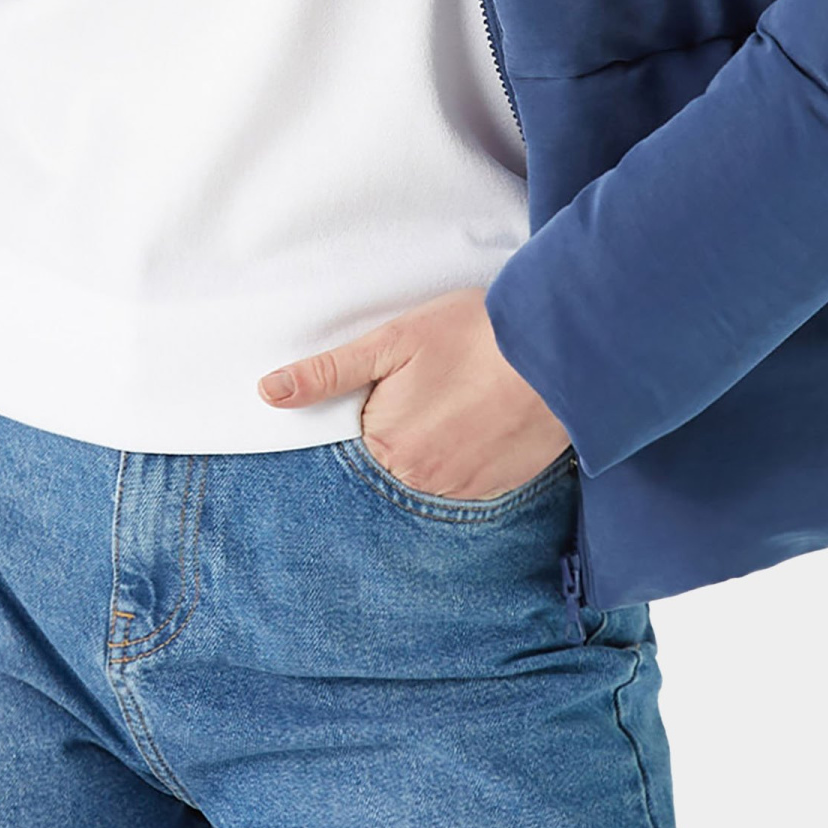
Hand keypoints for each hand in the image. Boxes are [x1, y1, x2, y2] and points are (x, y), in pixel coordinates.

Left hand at [258, 284, 570, 497]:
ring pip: (425, 475)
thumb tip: (268, 394)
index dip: (359, 421)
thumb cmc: (474, 336)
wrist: (559, 351)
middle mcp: (420, 482)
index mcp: (386, 446)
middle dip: (397, 434)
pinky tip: (475, 424)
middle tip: (427, 395)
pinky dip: (463, 458)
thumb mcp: (392, 341)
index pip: (349, 449)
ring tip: (453, 405)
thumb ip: (329, 372)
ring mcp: (461, 491)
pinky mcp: (497, 490)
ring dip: (430, 449)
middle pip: (387, 466)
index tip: (380, 398)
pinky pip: (463, 482)